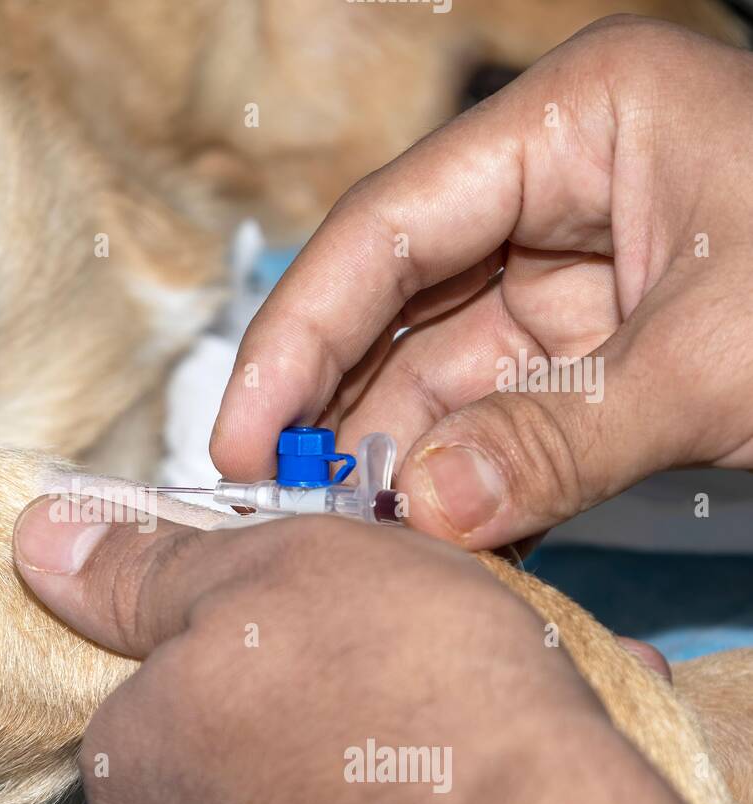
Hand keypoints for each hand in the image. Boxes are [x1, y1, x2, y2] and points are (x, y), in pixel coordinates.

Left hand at [14, 502, 752, 803]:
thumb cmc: (413, 701)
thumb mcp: (265, 568)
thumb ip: (145, 564)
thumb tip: (44, 539)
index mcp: (130, 753)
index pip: (155, 677)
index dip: (243, 633)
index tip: (314, 622)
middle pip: (218, 750)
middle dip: (288, 707)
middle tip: (382, 673)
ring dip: (339, 775)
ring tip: (428, 740)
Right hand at [213, 17, 752, 549]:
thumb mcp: (728, 360)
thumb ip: (564, 437)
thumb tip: (424, 514)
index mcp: (580, 120)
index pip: (389, 228)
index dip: (298, 335)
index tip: (243, 436)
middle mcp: (562, 185)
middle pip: (400, 300)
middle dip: (341, 406)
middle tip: (286, 506)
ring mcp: (581, 267)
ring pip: (444, 366)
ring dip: (398, 455)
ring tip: (352, 538)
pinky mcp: (605, 343)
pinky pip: (504, 411)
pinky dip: (466, 475)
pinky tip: (430, 534)